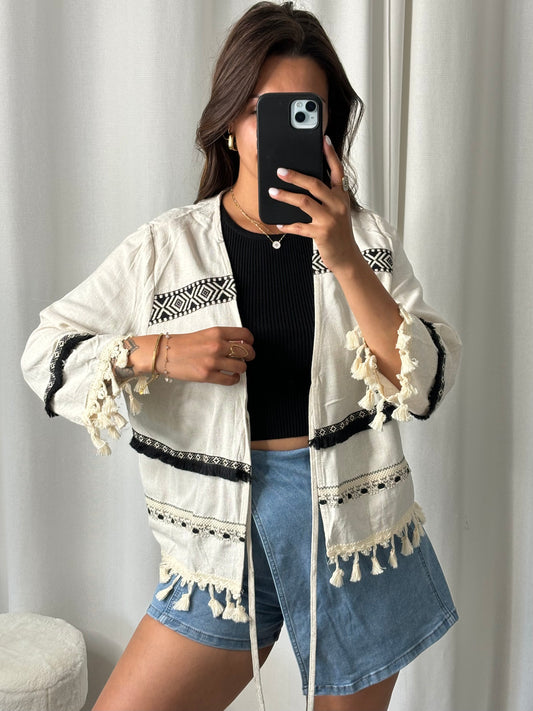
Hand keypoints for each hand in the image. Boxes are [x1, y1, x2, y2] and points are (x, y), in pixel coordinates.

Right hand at [120, 328, 254, 386]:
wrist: (164, 353)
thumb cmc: (184, 343)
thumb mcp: (205, 333)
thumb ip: (222, 338)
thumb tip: (241, 345)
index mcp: (217, 332)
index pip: (245, 335)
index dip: (250, 341)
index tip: (249, 345)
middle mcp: (217, 345)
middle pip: (247, 352)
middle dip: (249, 356)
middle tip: (245, 359)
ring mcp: (213, 361)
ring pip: (241, 367)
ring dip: (241, 368)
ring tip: (235, 368)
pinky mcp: (207, 375)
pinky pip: (230, 380)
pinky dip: (234, 379)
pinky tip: (230, 376)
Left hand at [268, 135, 361, 273]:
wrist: (346, 256)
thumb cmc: (339, 231)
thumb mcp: (338, 209)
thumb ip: (326, 195)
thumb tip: (304, 181)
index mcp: (342, 195)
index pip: (337, 170)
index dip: (330, 154)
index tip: (322, 139)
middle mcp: (338, 204)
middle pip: (315, 184)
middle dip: (295, 176)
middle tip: (280, 171)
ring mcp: (330, 219)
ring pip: (304, 202)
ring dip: (285, 196)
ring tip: (272, 191)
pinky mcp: (321, 233)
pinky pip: (299, 227)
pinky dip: (287, 225)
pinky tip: (278, 223)